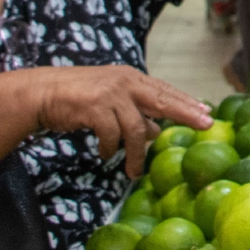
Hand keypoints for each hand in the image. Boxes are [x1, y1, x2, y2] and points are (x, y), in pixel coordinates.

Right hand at [16, 66, 211, 177]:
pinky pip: (112, 134)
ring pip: (136, 127)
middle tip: (205, 126)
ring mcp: (110, 93)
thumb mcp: (111, 101)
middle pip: (163, 99)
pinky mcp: (94, 106)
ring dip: (136, 153)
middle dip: (186, 113)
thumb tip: (156, 131)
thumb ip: (134, 113)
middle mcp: (125, 82)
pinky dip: (110, 149)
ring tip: (134, 171)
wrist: (42, 93)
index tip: (207, 113)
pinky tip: (106, 155)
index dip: (187, 102)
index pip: (166, 91)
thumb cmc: (78, 98)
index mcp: (132, 78)